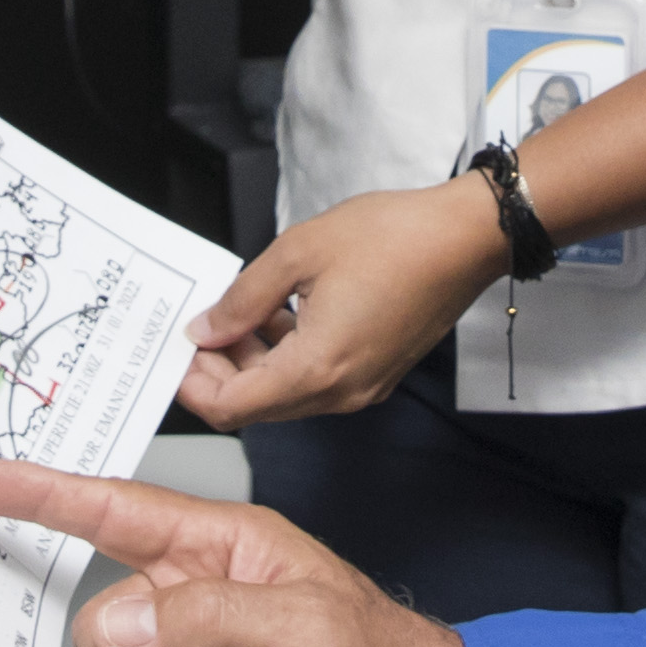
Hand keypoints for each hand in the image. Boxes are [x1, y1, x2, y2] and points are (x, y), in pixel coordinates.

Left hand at [169, 179, 510, 429]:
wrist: (466, 238)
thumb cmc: (396, 237)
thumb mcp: (298, 253)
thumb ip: (242, 299)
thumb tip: (205, 331)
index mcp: (317, 368)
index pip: (230, 408)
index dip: (193, 383)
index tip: (179, 350)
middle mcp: (340, 392)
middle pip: (254, 407)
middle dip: (219, 370)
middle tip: (204, 324)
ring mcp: (361, 388)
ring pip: (283, 395)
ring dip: (252, 361)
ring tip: (244, 309)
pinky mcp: (374, 374)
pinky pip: (313, 381)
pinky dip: (285, 356)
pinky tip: (282, 312)